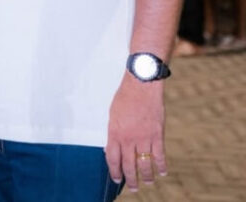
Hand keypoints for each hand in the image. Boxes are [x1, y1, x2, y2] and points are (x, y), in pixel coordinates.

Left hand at [105, 74, 166, 192]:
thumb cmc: (125, 97)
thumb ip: (113, 132)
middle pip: (128, 165)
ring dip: (146, 176)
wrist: (141, 85)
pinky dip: (161, 165)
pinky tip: (162, 172)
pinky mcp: (157, 135)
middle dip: (130, 179)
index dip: (114, 170)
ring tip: (147, 183)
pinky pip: (159, 155)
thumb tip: (112, 147)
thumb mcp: (113, 114)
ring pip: (144, 164)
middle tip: (132, 188)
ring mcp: (144, 138)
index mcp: (115, 132)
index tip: (116, 178)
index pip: (112, 158)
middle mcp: (128, 138)